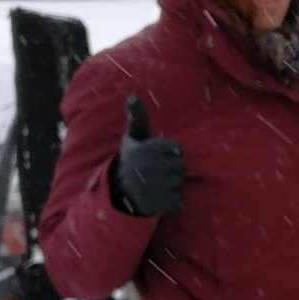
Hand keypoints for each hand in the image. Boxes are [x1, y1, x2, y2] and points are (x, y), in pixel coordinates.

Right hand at [113, 95, 183, 215]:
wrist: (118, 193)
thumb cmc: (131, 161)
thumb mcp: (132, 139)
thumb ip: (137, 118)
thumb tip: (133, 96)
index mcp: (145, 150)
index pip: (176, 149)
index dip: (169, 154)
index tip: (156, 157)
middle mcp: (149, 167)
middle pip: (180, 166)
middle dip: (172, 169)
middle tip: (156, 172)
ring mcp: (154, 187)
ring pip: (180, 182)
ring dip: (172, 185)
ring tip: (156, 184)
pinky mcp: (159, 204)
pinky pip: (179, 199)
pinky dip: (172, 199)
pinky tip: (158, 196)